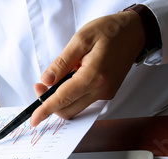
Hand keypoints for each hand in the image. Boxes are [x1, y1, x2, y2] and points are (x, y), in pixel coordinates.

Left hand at [30, 11, 144, 125]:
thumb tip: (47, 80)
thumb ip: (62, 62)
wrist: (134, 32)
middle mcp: (101, 90)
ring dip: (61, 99)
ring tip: (57, 78)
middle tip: (41, 85)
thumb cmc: (110, 31)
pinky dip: (72, 96)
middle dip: (50, 103)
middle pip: (68, 109)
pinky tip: (72, 78)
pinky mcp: (107, 94)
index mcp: (94, 76)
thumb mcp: (80, 39)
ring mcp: (105, 94)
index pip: (62, 99)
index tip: (34, 119)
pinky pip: (84, 101)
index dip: (45, 110)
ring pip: (75, 108)